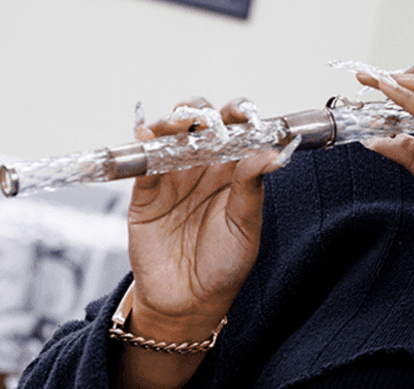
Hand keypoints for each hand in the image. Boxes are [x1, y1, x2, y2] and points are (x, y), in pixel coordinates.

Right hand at [126, 97, 282, 340]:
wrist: (188, 302)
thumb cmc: (225, 264)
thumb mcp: (246, 226)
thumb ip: (251, 186)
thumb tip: (270, 152)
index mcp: (233, 170)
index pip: (237, 130)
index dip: (239, 114)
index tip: (243, 112)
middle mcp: (203, 166)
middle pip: (200, 124)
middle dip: (201, 110)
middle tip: (206, 119)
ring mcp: (173, 176)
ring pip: (169, 135)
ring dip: (172, 121)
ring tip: (179, 123)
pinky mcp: (145, 192)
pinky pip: (142, 162)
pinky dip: (144, 145)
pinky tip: (148, 135)